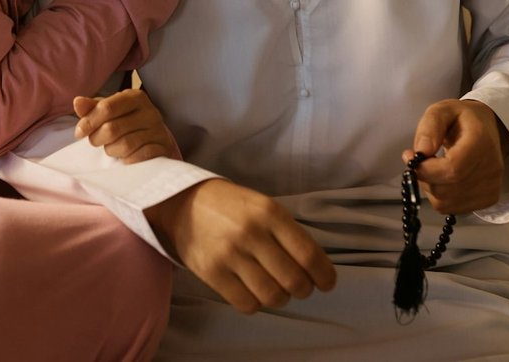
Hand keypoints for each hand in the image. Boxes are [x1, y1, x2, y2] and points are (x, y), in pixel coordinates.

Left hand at [72, 89, 180, 162]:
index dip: (88, 122)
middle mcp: (150, 112)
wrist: (154, 139)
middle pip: (112, 128)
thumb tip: (77, 102)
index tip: (79, 133)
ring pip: (124, 145)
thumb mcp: (109, 111)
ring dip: (111, 150)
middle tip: (95, 141)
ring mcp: (158, 131)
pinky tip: (124, 157)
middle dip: (97, 138)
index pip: (106, 108)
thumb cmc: (126, 122)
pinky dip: (125, 160)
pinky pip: (137, 158)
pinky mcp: (162, 150)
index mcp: (135, 97)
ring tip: (111, 148)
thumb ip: (92, 107)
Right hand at [146, 179, 334, 314]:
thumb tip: (315, 268)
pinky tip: (253, 291)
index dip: (324, 275)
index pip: (308, 254)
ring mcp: (230, 254)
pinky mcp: (212, 273)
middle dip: (303, 289)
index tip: (326, 283)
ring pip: (272, 296)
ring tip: (275, 289)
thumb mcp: (263, 206)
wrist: (181, 203)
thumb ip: (287, 233)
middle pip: (294, 280)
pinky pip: (247, 304)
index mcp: (269, 212)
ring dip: (280, 298)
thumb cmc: (230, 206)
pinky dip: (256, 303)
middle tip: (299, 286)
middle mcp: (251, 233)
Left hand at [402, 99, 508, 214]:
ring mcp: (492, 187)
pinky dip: (441, 197)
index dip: (426, 170)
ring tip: (433, 169)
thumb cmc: (461, 119)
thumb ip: (429, 127)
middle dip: (423, 178)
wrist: (488, 129)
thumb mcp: (441, 110)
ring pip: (446, 203)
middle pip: (446, 190)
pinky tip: (444, 180)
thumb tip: (421, 152)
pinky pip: (453, 209)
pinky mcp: (489, 199)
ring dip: (430, 188)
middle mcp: (491, 169)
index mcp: (481, 142)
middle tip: (420, 161)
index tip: (410, 157)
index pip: (452, 169)